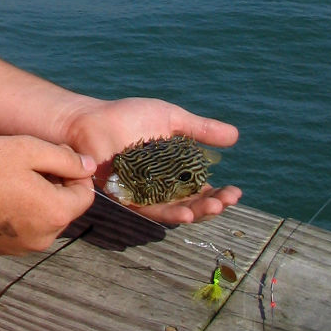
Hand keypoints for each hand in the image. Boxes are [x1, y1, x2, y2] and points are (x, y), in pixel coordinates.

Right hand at [0, 135, 95, 254]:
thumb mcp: (29, 150)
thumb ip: (65, 159)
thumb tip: (89, 167)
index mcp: (56, 213)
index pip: (85, 193)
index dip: (74, 171)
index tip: (52, 155)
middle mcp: (44, 237)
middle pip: (64, 206)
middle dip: (55, 184)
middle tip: (28, 163)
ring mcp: (22, 247)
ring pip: (43, 217)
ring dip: (36, 198)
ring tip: (10, 177)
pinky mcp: (2, 249)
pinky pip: (23, 227)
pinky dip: (18, 211)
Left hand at [59, 97, 241, 224]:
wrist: (94, 119)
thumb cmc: (129, 116)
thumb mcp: (171, 119)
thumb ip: (200, 129)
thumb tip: (236, 136)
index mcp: (174, 170)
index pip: (201, 189)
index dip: (220, 193)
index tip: (236, 192)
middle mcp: (162, 187)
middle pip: (192, 204)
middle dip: (212, 205)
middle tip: (227, 201)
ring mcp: (146, 194)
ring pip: (175, 211)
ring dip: (196, 212)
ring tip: (214, 208)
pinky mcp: (129, 199)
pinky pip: (151, 211)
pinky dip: (169, 214)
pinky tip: (185, 214)